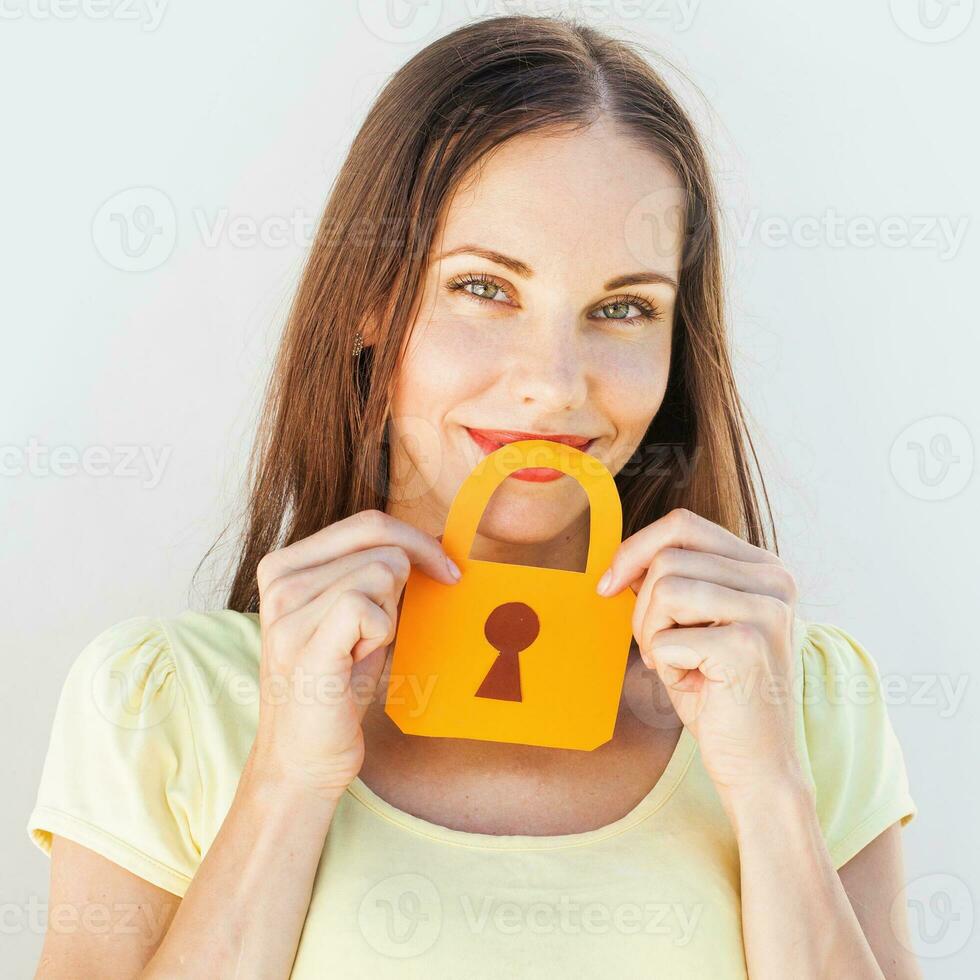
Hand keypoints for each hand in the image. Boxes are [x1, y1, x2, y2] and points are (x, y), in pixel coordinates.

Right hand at [245, 509, 460, 802]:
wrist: (302, 757)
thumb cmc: (334, 685)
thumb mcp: (354, 614)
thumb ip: (376, 572)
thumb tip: (436, 539)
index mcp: (285, 564)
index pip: (367, 522)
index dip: (416, 541)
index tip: (447, 571)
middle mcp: (279, 579)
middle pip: (380, 544)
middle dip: (402, 584)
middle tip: (382, 629)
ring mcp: (286, 611)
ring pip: (381, 572)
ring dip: (386, 616)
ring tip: (357, 650)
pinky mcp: (304, 644)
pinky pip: (366, 606)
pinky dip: (379, 634)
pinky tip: (356, 661)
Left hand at [597, 507, 804, 810]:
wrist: (757, 765)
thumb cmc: (717, 693)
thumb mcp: (693, 624)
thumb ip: (672, 582)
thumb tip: (622, 558)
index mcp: (763, 567)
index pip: (683, 525)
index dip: (634, 549)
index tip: (608, 586)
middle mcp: (774, 579)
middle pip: (667, 556)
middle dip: (643, 607)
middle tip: (661, 649)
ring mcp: (767, 609)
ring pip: (665, 588)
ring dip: (653, 634)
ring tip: (680, 665)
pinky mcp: (749, 644)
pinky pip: (668, 636)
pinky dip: (666, 664)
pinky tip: (696, 685)